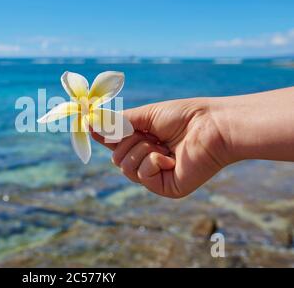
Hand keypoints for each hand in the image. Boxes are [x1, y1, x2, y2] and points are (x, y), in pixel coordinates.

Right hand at [92, 98, 229, 197]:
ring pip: (125, 168)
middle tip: (148, 134)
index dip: (105, 137)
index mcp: (145, 143)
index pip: (117, 144)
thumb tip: (90, 123)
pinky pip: (142, 176)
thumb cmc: (184, 117)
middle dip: (128, 142)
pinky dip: (152, 162)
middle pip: (116, 158)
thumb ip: (118, 124)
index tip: (90, 125)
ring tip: (162, 145)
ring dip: (141, 151)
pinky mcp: (166, 188)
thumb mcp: (145, 116)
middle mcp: (148, 160)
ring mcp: (157, 176)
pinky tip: (169, 158)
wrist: (212, 126)